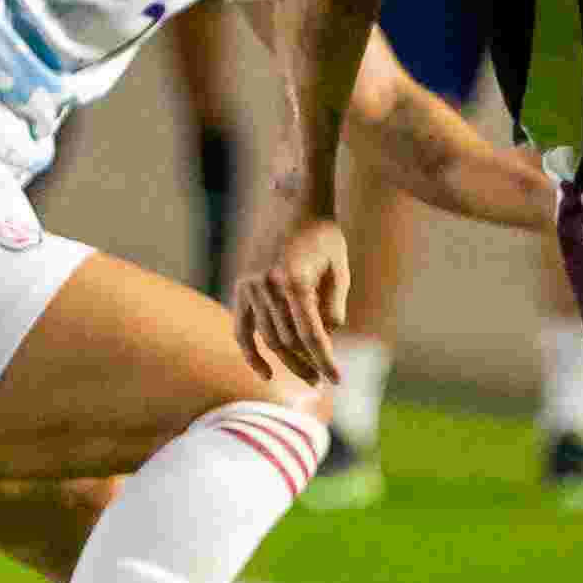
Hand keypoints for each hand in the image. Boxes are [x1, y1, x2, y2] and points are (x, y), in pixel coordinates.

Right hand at [234, 211, 349, 383]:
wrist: (294, 201)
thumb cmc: (324, 234)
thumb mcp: (340, 269)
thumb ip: (333, 306)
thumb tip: (326, 339)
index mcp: (295, 281)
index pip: (311, 335)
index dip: (325, 360)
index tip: (336, 379)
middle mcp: (269, 286)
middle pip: (289, 341)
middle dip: (307, 364)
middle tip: (321, 381)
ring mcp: (251, 286)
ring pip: (268, 337)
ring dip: (287, 361)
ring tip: (306, 376)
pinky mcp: (241, 285)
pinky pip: (242, 327)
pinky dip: (250, 351)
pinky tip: (265, 372)